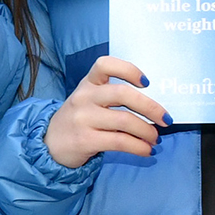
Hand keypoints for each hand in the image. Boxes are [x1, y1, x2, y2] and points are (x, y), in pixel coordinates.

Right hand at [46, 57, 167, 167]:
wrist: (49, 143)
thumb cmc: (80, 119)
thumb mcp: (89, 99)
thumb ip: (113, 96)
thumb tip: (153, 108)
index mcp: (88, 83)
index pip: (105, 65)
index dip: (129, 70)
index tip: (146, 83)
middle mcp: (84, 97)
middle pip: (122, 94)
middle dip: (150, 107)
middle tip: (165, 119)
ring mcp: (83, 119)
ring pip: (125, 120)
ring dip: (147, 131)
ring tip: (155, 138)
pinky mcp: (85, 140)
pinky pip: (119, 142)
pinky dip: (138, 146)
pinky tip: (146, 150)